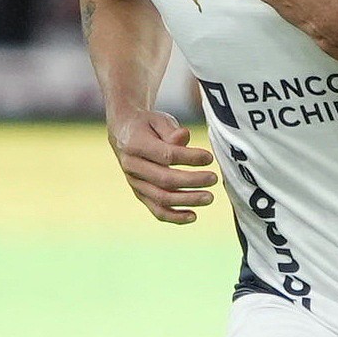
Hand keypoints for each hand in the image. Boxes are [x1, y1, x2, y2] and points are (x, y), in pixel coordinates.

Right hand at [108, 109, 216, 223]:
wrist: (123, 133)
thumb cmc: (147, 124)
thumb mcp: (158, 119)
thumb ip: (171, 130)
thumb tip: (184, 137)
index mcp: (134, 145)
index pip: (166, 155)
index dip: (189, 158)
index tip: (209, 158)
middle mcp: (131, 166)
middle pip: (165, 180)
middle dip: (192, 181)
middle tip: (214, 179)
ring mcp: (135, 183)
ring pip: (161, 198)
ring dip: (187, 200)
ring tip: (209, 198)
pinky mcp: (140, 194)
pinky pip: (157, 210)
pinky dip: (175, 216)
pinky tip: (194, 216)